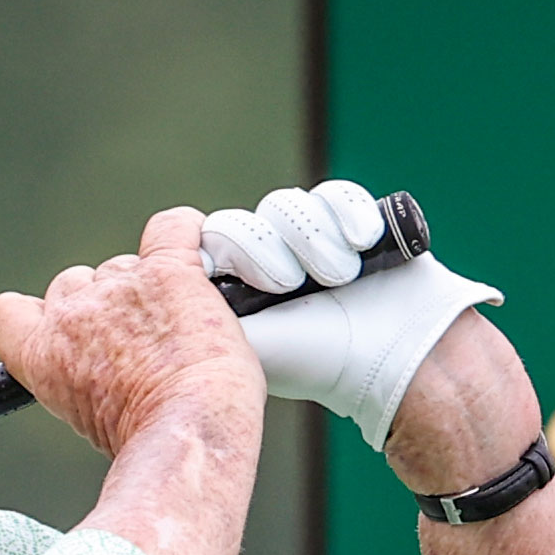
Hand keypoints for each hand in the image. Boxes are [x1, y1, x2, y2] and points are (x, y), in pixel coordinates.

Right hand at [0, 207, 263, 457]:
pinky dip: (187, 235)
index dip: (38, 315)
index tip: (65, 330)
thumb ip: (79, 380)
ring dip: (147, 287)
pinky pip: (172, 228)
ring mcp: (120, 287)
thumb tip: (103, 380)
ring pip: (124, 265)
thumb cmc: (144, 439)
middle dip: (104, 306)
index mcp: (40, 352)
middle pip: (75, 284)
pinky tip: (201, 258)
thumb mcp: (83, 419)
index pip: (10, 312)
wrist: (186, 430)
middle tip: (140, 343)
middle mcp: (73, 312)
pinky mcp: (169, 271)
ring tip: (180, 329)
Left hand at [201, 181, 502, 450]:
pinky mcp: (351, 220)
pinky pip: (334, 193)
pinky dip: (347, 214)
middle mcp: (268, 256)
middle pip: (244, 220)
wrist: (396, 361)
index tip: (253, 282)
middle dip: (267, 250)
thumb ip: (197, 316)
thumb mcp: (246, 345)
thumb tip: (158, 292)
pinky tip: (361, 241)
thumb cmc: (316, 361)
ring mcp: (309, 237)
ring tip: (337, 277)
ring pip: (286, 206)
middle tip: (289, 284)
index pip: (210, 239)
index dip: (229, 248)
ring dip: (311, 239)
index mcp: (236, 283)